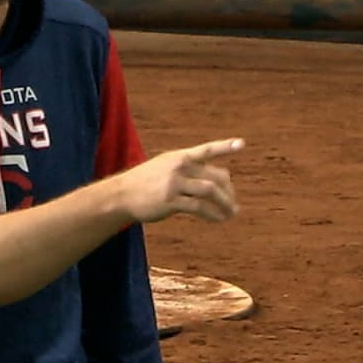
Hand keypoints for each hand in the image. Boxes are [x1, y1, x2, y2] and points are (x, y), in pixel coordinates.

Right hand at [119, 138, 244, 223]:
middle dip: (229, 192)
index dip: (224, 146)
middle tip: (233, 204)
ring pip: (210, 191)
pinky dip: (213, 214)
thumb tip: (221, 176)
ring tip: (232, 213)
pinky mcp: (171, 200)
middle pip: (215, 176)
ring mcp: (175, 183)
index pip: (206, 150)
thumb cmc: (147, 182)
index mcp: (180, 157)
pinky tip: (219, 220)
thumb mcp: (166, 166)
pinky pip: (199, 207)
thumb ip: (191, 169)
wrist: (122, 194)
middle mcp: (179, 167)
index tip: (241, 143)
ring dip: (225, 203)